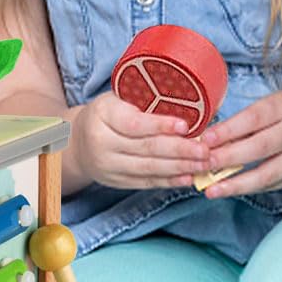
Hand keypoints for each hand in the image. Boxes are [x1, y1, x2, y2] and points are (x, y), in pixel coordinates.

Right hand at [71, 91, 209, 190]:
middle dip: (180, 150)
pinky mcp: (116, 181)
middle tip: (205, 150)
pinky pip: (146, 182)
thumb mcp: (116, 98)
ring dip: (180, 167)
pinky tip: (188, 177)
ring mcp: (108, 166)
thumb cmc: (105, 114)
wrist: (76, 142)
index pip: (134, 123)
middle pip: (146, 148)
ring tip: (203, 164)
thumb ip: (143, 100)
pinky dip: (169, 181)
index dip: (161, 125)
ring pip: (149, 168)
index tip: (186, 125)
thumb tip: (188, 102)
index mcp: (102, 115)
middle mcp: (102, 143)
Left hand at [201, 91, 281, 194]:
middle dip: (228, 158)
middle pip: (260, 148)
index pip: (253, 119)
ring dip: (236, 184)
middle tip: (202, 165)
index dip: (228, 131)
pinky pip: (272, 185)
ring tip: (211, 190)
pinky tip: (229, 190)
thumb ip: (243, 121)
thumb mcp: (269, 105)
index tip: (205, 141)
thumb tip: (207, 140)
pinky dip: (248, 189)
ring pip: (268, 174)